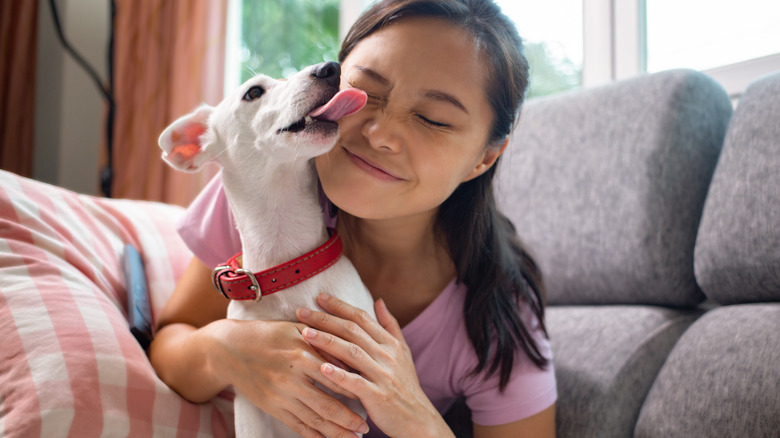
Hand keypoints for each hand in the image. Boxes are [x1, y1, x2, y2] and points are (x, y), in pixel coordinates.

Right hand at [203, 318, 369, 436]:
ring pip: (314, 420)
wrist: (229, 348)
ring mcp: (280, 396)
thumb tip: (348, 356)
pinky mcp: (271, 407)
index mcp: (302, 354)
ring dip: (335, 432)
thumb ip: (322, 341)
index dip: (355, 388)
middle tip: (366, 427)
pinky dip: (313, 436)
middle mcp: (292, 378)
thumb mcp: (296, 329)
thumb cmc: (268, 334)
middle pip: (327, 405)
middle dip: (349, 419)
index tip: (372, 395)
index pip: (336, 376)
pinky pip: (296, 425)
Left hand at [296, 294, 453, 436]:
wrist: (418, 418)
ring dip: (327, 341)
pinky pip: (356, 382)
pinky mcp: (377, 395)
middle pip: (353, 331)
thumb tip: (379, 300)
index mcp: (390, 343)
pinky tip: (322, 368)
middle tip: (301, 312)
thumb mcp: (403, 352)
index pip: (361, 318)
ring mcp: (382, 375)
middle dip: (325, 319)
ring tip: (305, 333)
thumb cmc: (406, 384)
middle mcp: (387, 355)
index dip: (340, 306)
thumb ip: (390, 325)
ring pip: (352, 352)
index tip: (319, 297)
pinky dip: (339, 375)